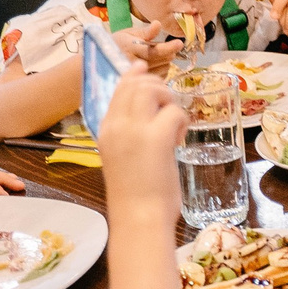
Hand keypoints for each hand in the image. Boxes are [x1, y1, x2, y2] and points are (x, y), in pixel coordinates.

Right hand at [97, 63, 186, 223]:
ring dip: (169, 100)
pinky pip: (174, 112)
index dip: (134, 75)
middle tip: (169, 105)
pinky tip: (179, 139)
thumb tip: (153, 118)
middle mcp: (117, 125)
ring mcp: (135, 130)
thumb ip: (131, 135)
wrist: (138, 219)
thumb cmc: (135, 196)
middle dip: (158, 86)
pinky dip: (182, 120)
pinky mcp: (156, 139)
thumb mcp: (123, 157)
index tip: (145, 68)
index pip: (119, 89)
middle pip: (136, 84)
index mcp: (106, 130)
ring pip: (153, 90)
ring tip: (174, 123)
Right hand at [112, 24, 185, 70]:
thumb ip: (145, 32)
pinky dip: (162, 69)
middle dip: (169, 52)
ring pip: (164, 69)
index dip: (169, 47)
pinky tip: (156, 64)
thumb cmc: (119, 43)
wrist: (105, 59)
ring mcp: (139, 75)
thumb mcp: (129, 33)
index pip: (154, 51)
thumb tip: (158, 24)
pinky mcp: (143, 82)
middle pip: (162, 60)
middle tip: (169, 47)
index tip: (179, 43)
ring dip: (166, 61)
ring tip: (159, 55)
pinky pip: (161, 76)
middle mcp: (135, 64)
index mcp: (132, 49)